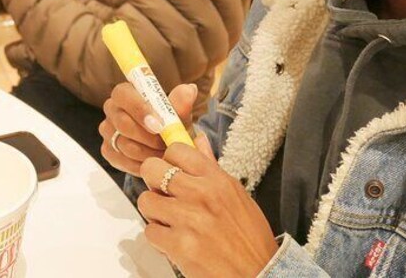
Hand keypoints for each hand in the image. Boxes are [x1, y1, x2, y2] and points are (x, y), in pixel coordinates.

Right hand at [98, 83, 196, 176]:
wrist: (167, 145)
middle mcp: (112, 109)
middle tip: (165, 145)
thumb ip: (181, 104)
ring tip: (164, 154)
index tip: (159, 125)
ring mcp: (108, 131)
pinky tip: (154, 162)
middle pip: (122, 123)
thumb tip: (189, 89)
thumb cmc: (170, 124)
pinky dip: (141, 164)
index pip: (123, 94)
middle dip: (147, 137)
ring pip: (124, 144)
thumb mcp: (178, 115)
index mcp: (126, 93)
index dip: (139, 109)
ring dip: (148, 152)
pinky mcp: (108, 150)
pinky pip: (122, 160)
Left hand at [138, 144, 278, 276]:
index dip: (169, 161)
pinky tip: (175, 242)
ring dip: (154, 213)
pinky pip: (150, 231)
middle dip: (153, 182)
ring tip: (171, 222)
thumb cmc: (249, 237)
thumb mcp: (235, 195)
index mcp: (217, 180)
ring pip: (146, 200)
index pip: (176, 150)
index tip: (172, 172)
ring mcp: (189, 219)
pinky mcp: (179, 245)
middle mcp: (201, 194)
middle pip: (152, 169)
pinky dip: (159, 239)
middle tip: (164, 196)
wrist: (259, 275)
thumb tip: (197, 140)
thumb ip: (211, 167)